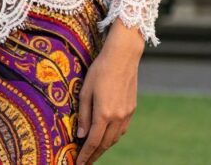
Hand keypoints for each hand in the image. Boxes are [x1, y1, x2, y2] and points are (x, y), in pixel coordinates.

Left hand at [75, 19, 144, 163]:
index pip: (93, 142)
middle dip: (94, 155)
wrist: (123, 57)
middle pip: (105, 144)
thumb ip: (84, 116)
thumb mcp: (85, 92)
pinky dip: (113, 138)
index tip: (78, 163)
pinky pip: (122, 130)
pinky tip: (106, 138)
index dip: (85, 155)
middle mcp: (118, 117)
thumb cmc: (100, 71)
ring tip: (93, 153)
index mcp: (104, 114)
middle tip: (85, 162)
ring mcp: (127, 114)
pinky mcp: (132, 109)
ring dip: (104, 148)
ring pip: (115, 139)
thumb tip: (81, 136)